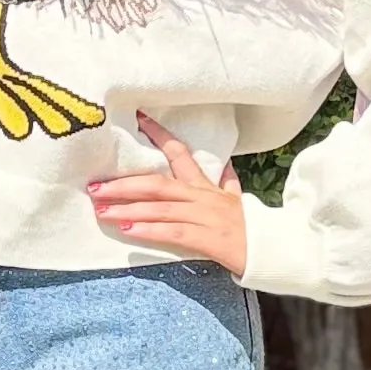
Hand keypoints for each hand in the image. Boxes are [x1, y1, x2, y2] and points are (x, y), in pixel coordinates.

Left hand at [89, 116, 248, 274]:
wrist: (275, 250)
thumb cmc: (253, 228)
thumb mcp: (239, 201)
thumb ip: (228, 185)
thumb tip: (227, 168)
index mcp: (207, 187)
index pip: (181, 153)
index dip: (159, 135)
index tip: (139, 119)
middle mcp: (202, 197)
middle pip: (157, 183)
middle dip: (123, 184)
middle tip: (95, 186)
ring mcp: (205, 216)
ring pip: (160, 208)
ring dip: (127, 209)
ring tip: (101, 210)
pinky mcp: (208, 239)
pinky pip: (173, 232)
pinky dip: (149, 230)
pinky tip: (128, 230)